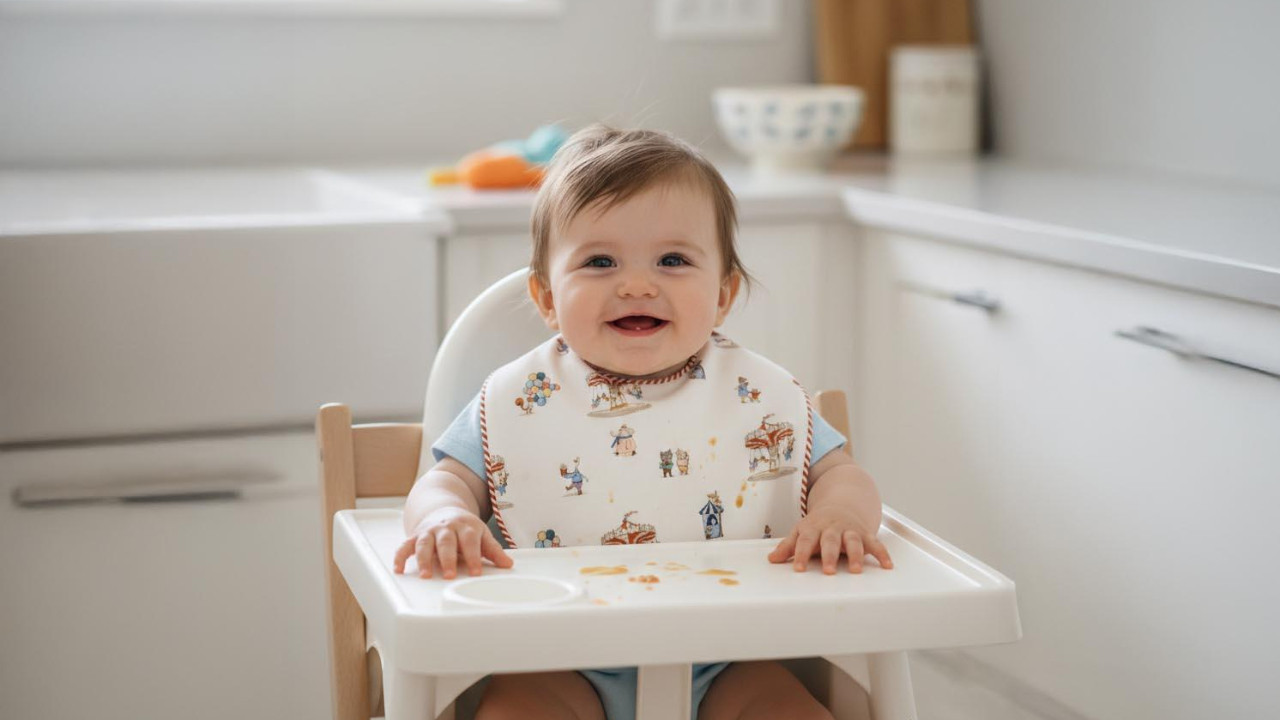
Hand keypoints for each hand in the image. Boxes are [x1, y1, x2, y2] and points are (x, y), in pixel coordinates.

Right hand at [393, 506, 513, 578]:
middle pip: (446, 541)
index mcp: (466, 526)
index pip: (470, 541)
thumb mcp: (481, 535)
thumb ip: (493, 550)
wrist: (444, 510)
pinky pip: (405, 545)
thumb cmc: (466, 528)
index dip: (473, 557)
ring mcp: (430, 531)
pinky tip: (399, 570)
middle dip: (448, 559)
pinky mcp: (416, 536)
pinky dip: (400, 556)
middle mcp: (446, 527)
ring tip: (426, 575)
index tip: (476, 573)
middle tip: (450, 576)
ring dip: (424, 559)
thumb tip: (508, 564)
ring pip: (425, 543)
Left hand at [767, 506, 892, 574]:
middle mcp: (832, 528)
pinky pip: (875, 543)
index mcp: (814, 528)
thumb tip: (771, 559)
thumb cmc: (819, 524)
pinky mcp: (865, 534)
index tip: (798, 569)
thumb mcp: (801, 531)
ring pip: (853, 541)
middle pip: (830, 541)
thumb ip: (788, 546)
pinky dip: (882, 553)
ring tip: (856, 570)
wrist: (842, 504)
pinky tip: (887, 565)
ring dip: (855, 555)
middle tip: (828, 571)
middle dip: (829, 555)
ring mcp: (850, 530)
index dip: (801, 554)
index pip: (805, 541)